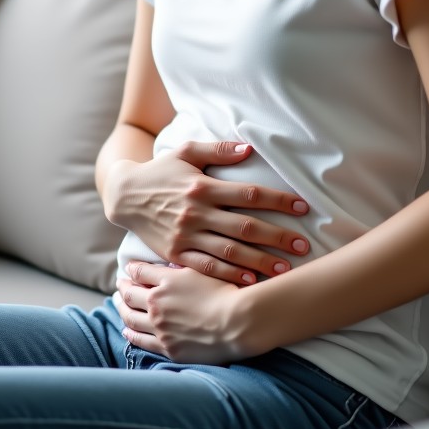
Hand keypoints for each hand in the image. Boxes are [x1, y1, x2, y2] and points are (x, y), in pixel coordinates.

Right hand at [103, 141, 309, 284]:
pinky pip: (205, 268)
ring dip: (259, 261)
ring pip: (229, 252)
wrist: (125, 196)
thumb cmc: (161, 171)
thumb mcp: (186, 152)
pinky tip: (249, 281)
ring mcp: (185, 235)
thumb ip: (218, 150)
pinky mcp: (176, 253)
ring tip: (285, 269)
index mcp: (203, 187)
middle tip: (303, 245)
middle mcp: (196, 212)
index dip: (278, 200)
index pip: (249, 194)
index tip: (303, 208)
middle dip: (277, 236)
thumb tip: (249, 148)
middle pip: (244, 227)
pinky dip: (228, 276)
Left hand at [114, 261, 255, 363]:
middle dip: (122, 288)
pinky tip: (127, 331)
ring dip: (121, 310)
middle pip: (129, 295)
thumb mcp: (199, 271)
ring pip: (130, 319)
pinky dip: (131, 334)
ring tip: (118, 305)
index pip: (139, 273)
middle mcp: (156, 305)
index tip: (129, 269)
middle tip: (119, 284)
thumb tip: (163, 266)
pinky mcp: (168, 348)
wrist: (237, 323)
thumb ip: (177, 269)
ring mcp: (160, 329)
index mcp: (164, 283)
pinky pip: (141, 342)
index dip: (131, 270)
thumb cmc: (223, 292)